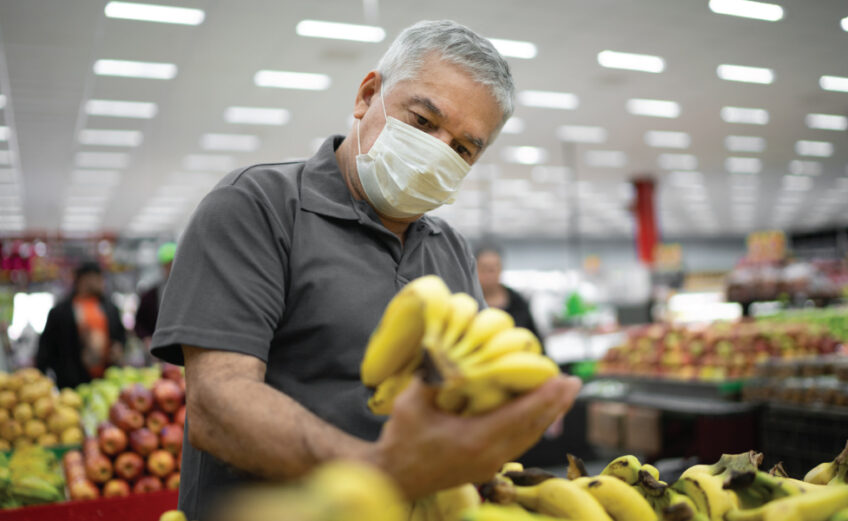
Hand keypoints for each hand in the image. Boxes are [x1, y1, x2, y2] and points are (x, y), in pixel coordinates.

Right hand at [369, 375, 581, 498]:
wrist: (394, 477)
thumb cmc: (401, 440)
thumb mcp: (411, 403)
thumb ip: (432, 377)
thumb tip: (446, 349)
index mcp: (475, 440)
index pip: (519, 416)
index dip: (544, 397)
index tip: (563, 380)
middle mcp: (489, 455)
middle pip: (532, 428)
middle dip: (555, 404)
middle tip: (572, 382)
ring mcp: (490, 464)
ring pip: (528, 437)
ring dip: (547, 415)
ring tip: (562, 394)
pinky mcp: (487, 467)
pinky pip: (518, 443)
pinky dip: (532, 425)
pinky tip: (537, 412)